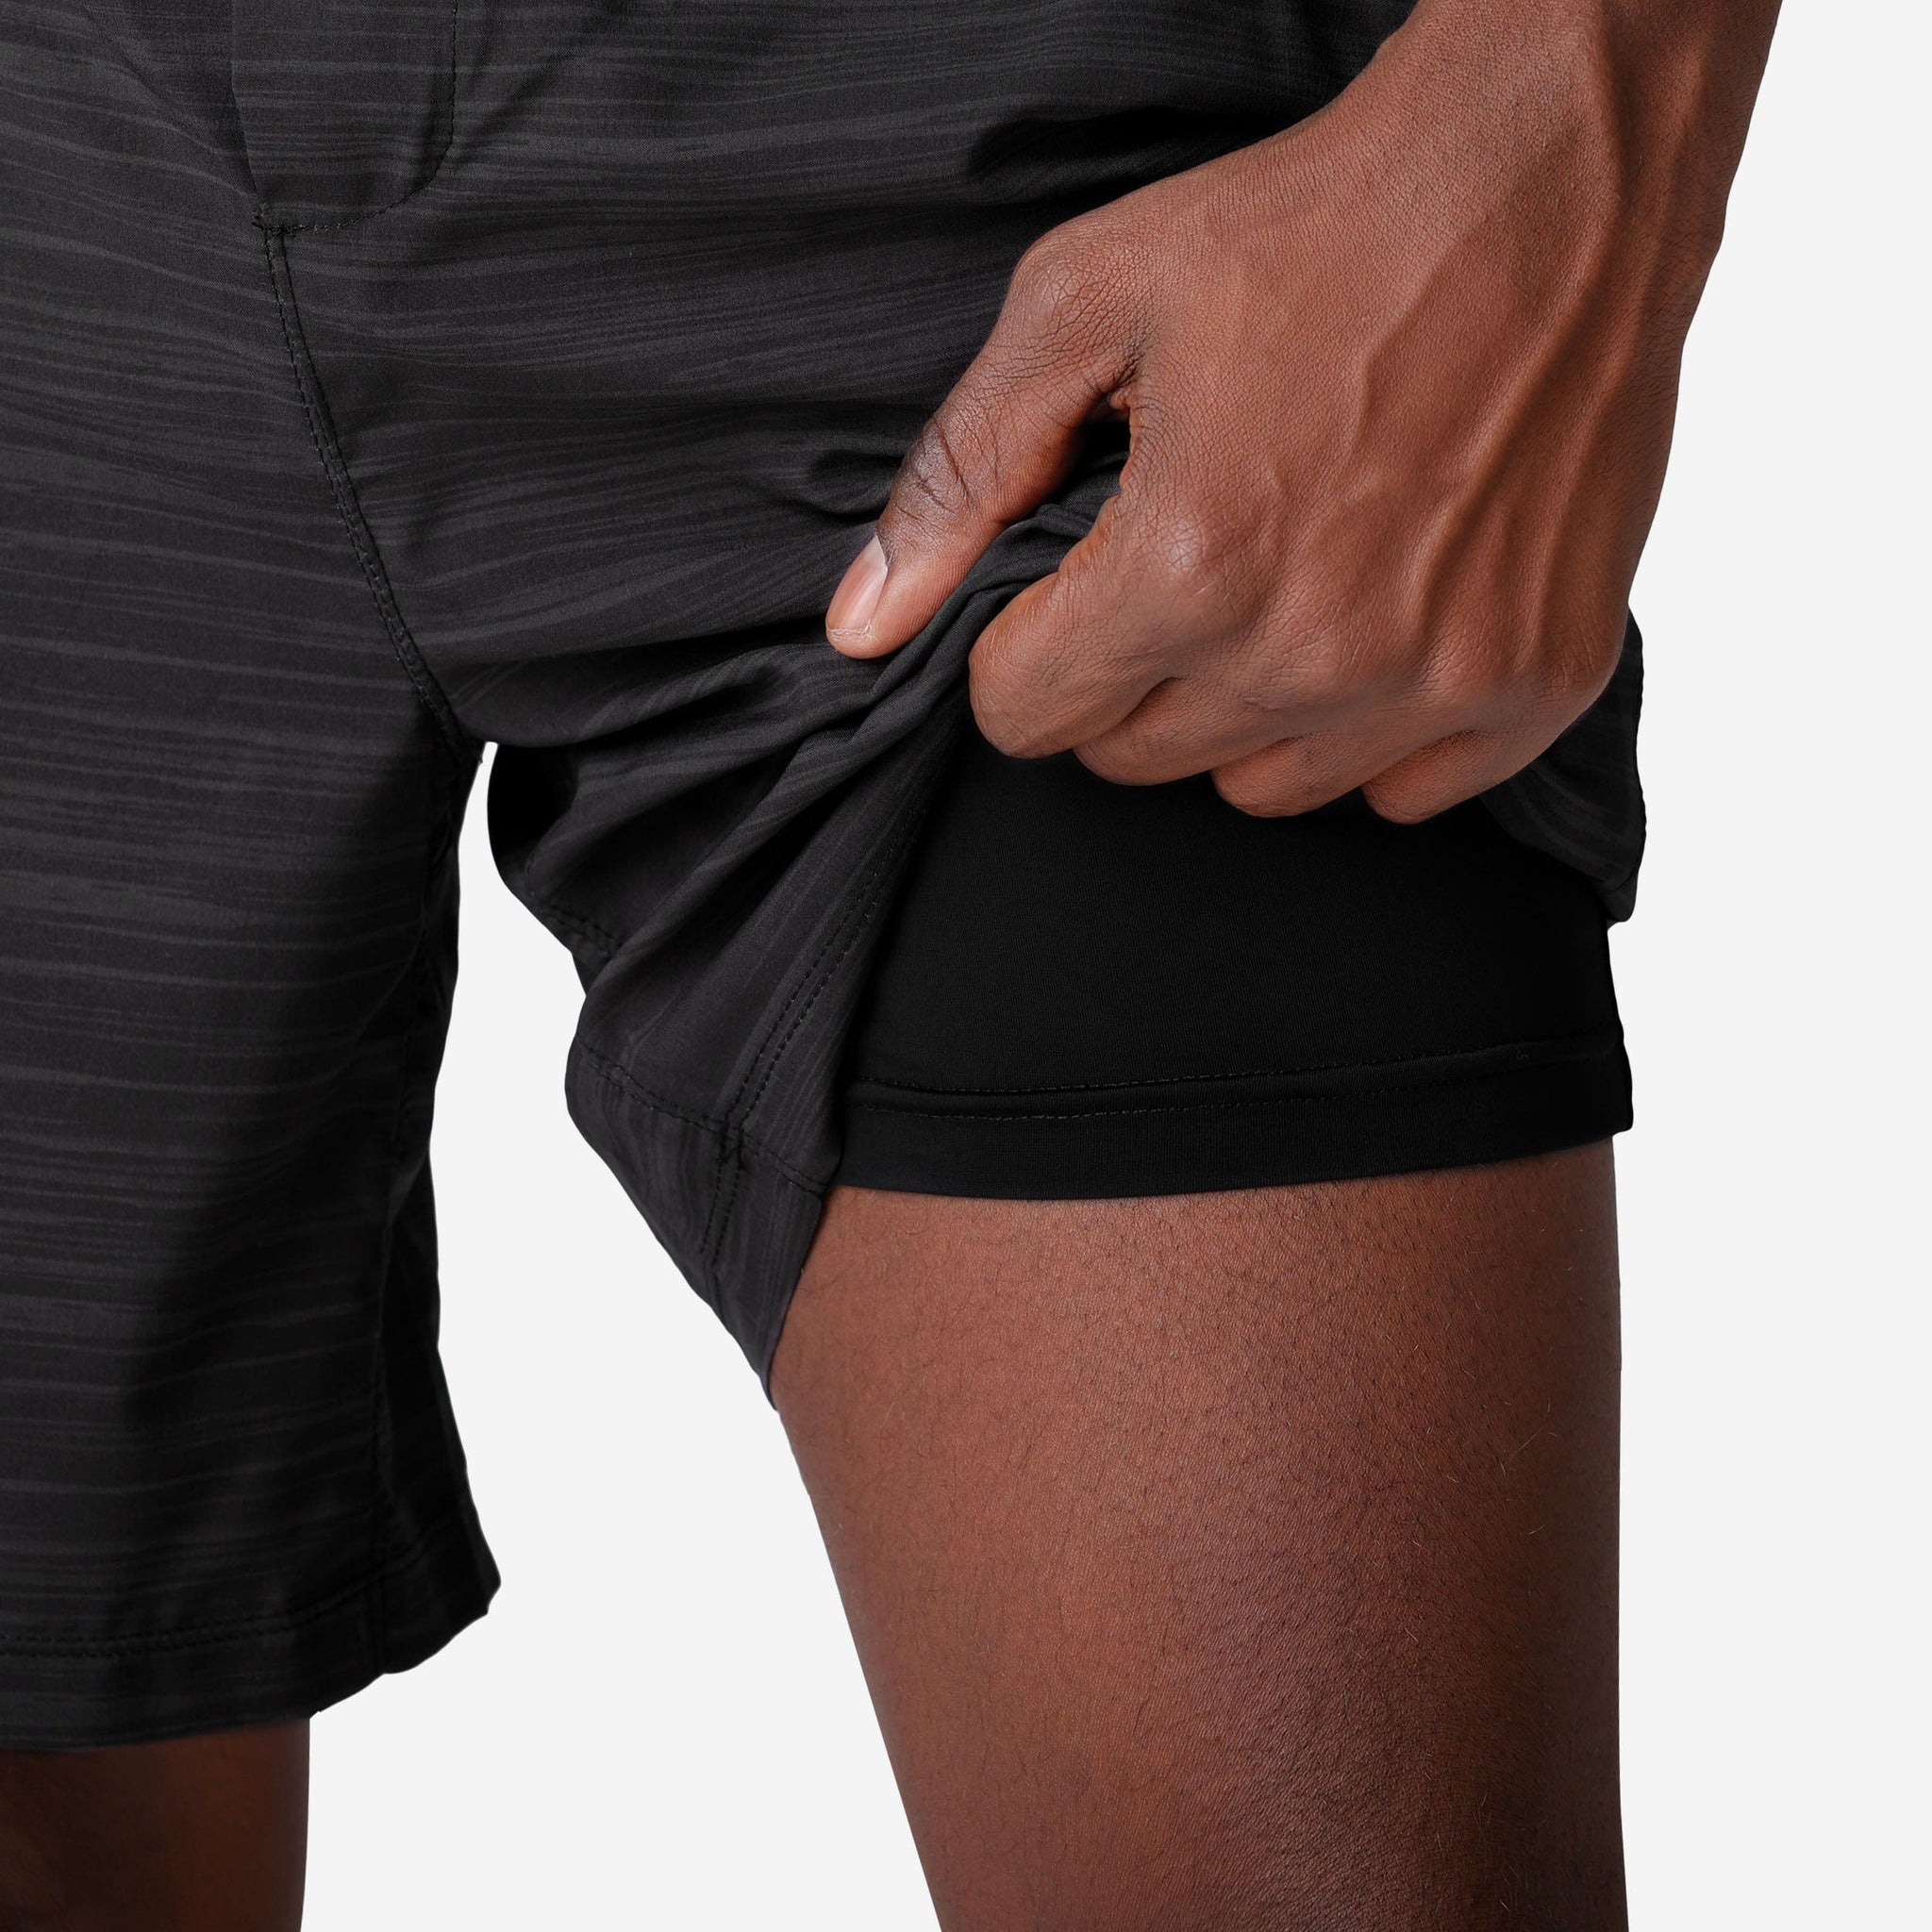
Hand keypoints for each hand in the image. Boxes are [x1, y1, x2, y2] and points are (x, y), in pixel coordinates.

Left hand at [825, 0, 1773, 820]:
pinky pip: (1402, 795)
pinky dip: (1374, 728)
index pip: (1028, 719)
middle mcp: (1312, 651)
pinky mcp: (1535, 682)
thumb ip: (959, 478)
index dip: (1025, 648)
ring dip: (1242, 709)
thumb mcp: (1085, 304)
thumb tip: (864, 629)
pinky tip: (1380, 614)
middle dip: (1127, 672)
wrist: (1546, 177)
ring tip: (1282, 576)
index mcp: (1188, 565)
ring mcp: (1436, 679)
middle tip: (1183, 550)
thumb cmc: (1310, 227)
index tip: (1069, 583)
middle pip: (1136, 760)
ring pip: (1260, 789)